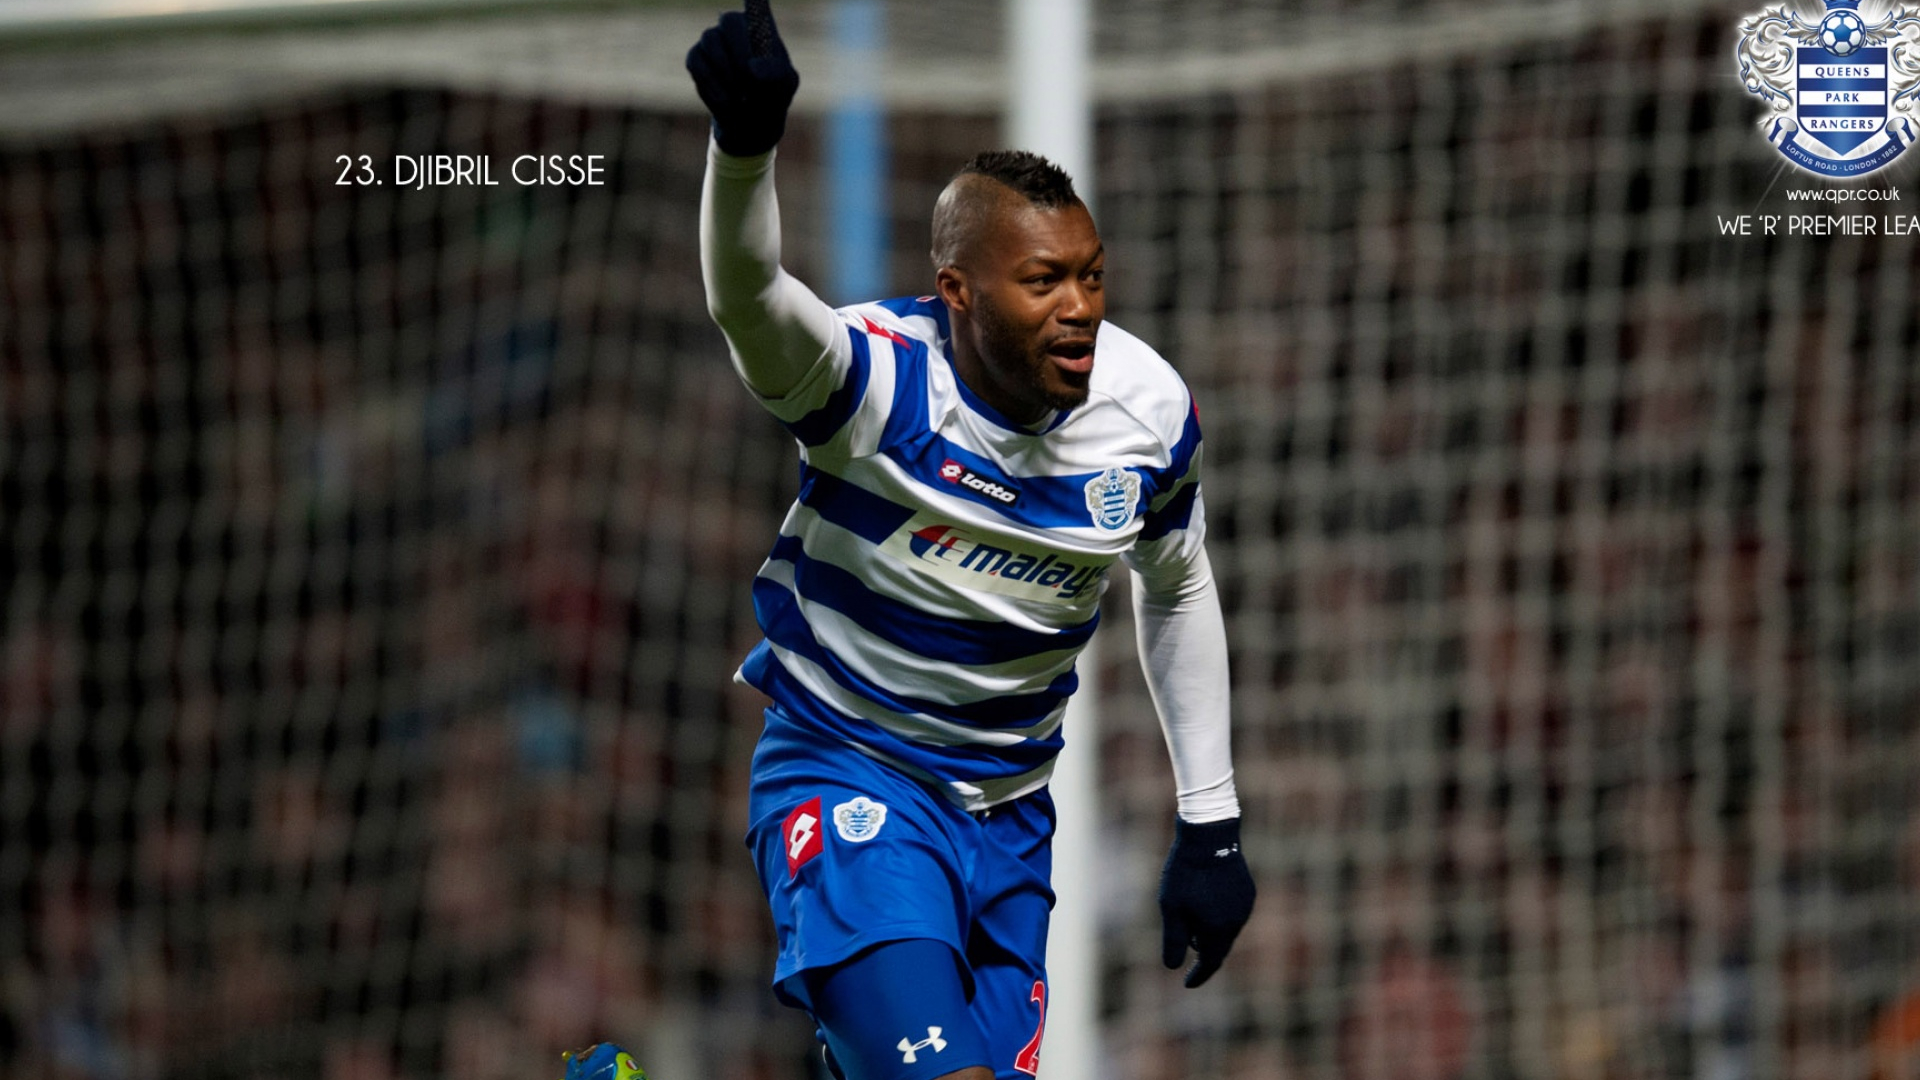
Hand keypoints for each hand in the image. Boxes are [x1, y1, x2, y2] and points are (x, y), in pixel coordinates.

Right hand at [685, 0, 800, 157]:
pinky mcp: (696, 57)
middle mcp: (735, 25)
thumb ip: (774, 72)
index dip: (754, 1)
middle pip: (730, 21)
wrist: (751, 120)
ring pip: (710, 40)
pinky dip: (712, 84)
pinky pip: (696, 62)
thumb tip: (752, 67)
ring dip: (727, 72)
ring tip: (742, 96)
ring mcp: (713, 39)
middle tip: (750, 80)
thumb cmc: (773, 94)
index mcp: (761, 25)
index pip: (756, 4)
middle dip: (740, 51)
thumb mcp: (784, 84)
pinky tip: (727, 100)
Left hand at [1158, 817, 1255, 987]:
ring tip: (1193, 934)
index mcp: (1219, 930)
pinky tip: (1206, 911)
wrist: (1209, 836)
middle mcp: (1237, 921)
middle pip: (1220, 948)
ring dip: (1212, 936)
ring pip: (1228, 930)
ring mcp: (1245, 905)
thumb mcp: (1171, 908)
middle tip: (1191, 963)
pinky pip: (1233, 914)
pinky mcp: (1247, 890)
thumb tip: (1172, 967)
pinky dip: (1219, 920)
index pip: (1210, 962)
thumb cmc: (1186, 872)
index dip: (1199, 975)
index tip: (1187, 984)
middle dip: (1205, 956)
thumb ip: (1173, 940)